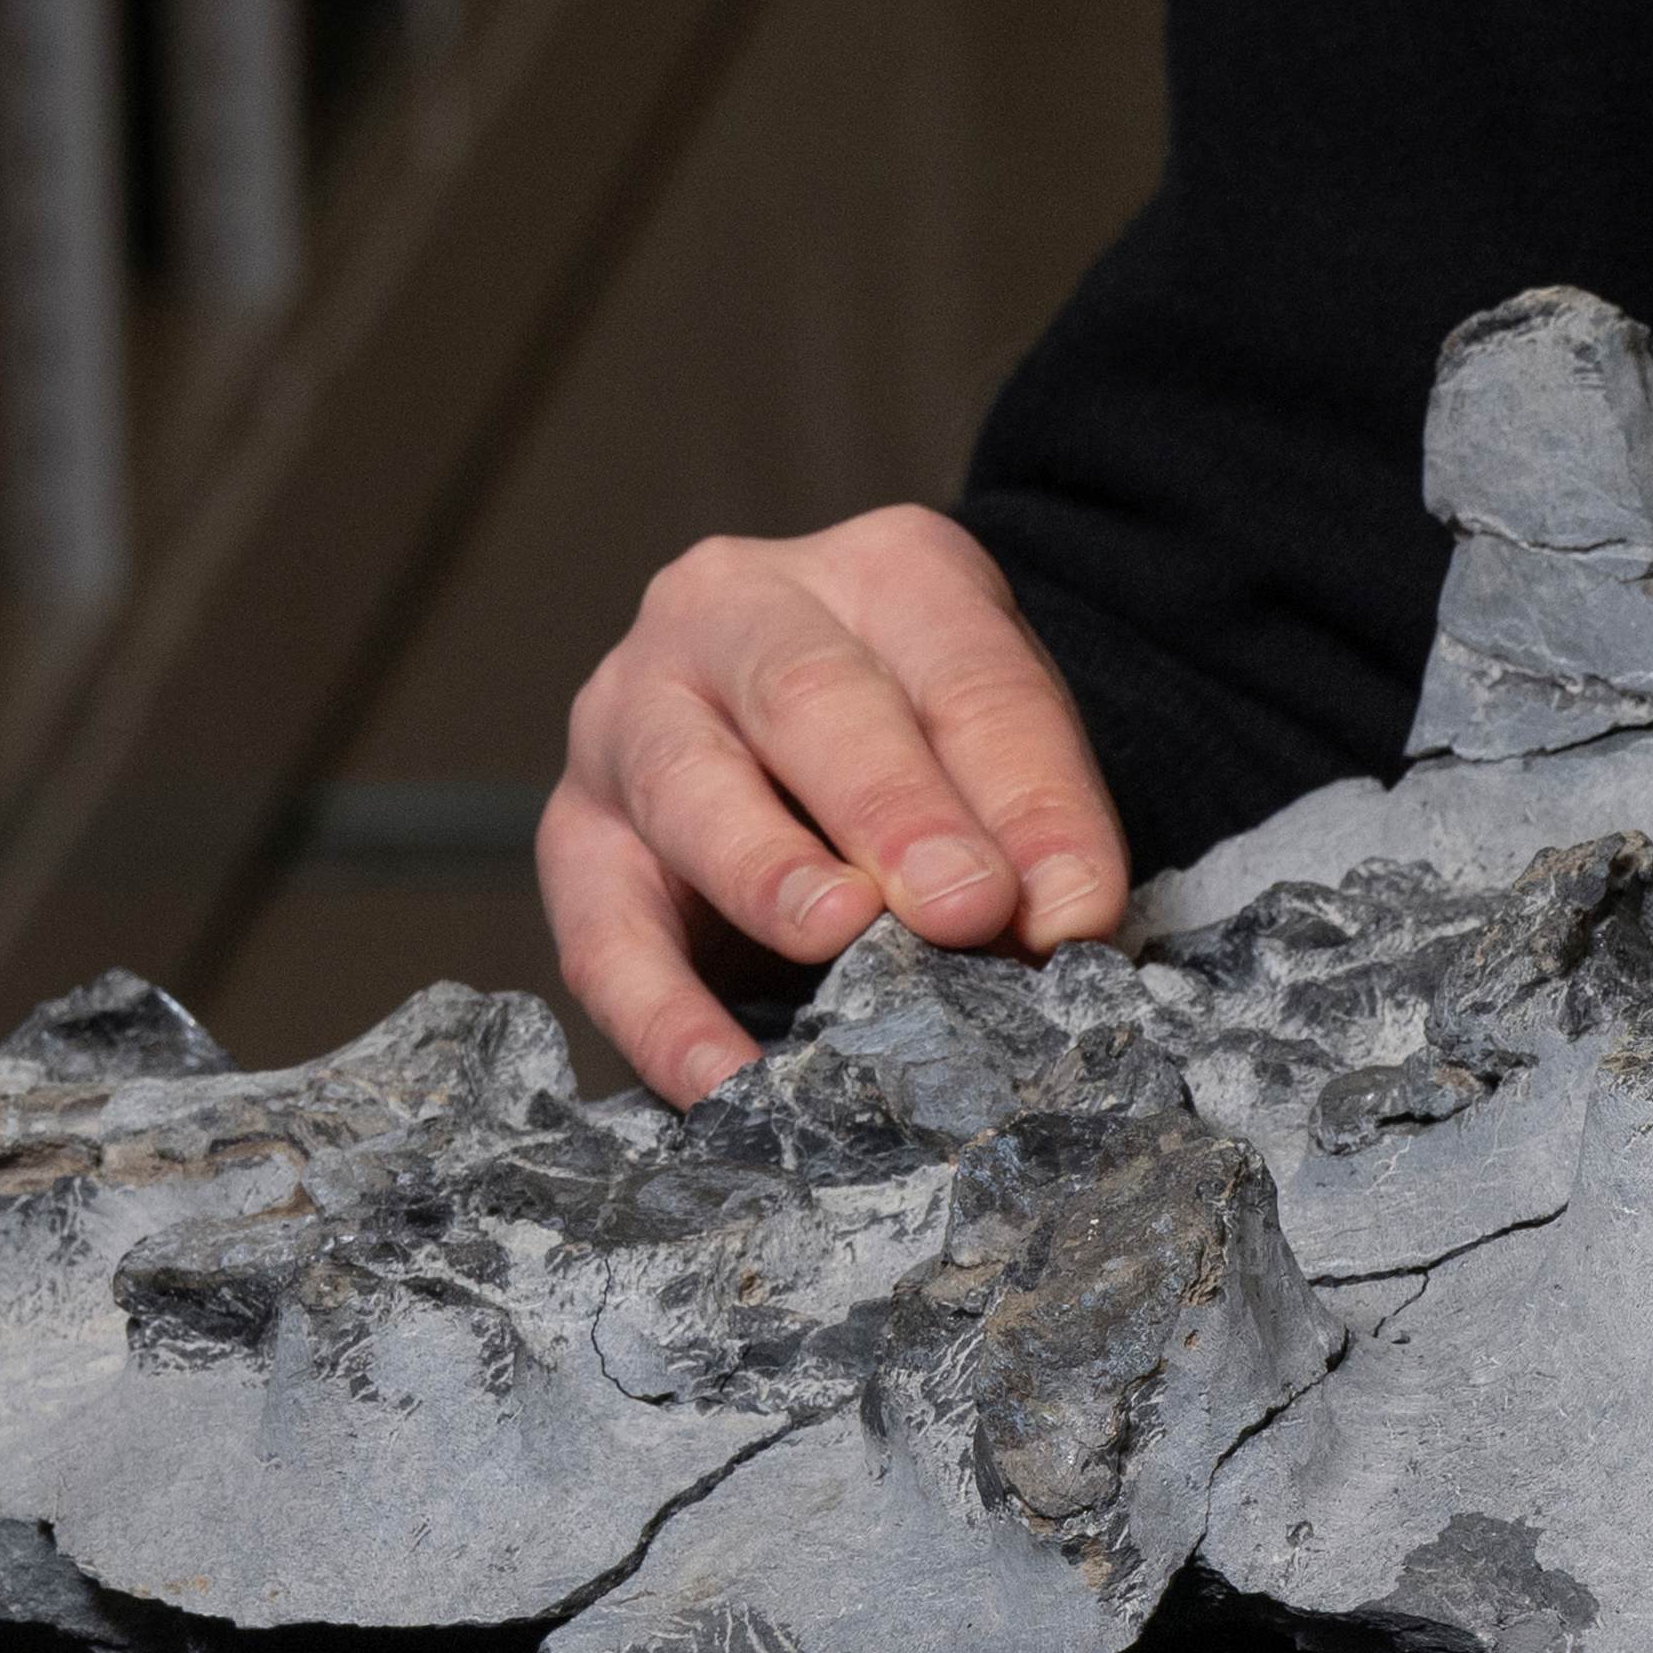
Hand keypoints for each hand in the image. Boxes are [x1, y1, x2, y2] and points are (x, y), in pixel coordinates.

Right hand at [538, 507, 1137, 1104]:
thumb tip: (1065, 928)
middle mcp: (734, 611)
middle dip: (895, 807)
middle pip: (815, 694)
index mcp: (882, 572)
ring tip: (838, 935)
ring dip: (767, 870)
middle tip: (965, 905)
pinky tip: (720, 1080)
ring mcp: (633, 712)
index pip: (969, 674)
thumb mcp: (994, 749)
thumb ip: (1026, 821)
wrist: (811, 745)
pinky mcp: (574, 831)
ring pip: (688, 784)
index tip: (1078, 910)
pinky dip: (661, 1014)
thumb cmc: (924, 745)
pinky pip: (603, 930)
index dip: (1030, 797)